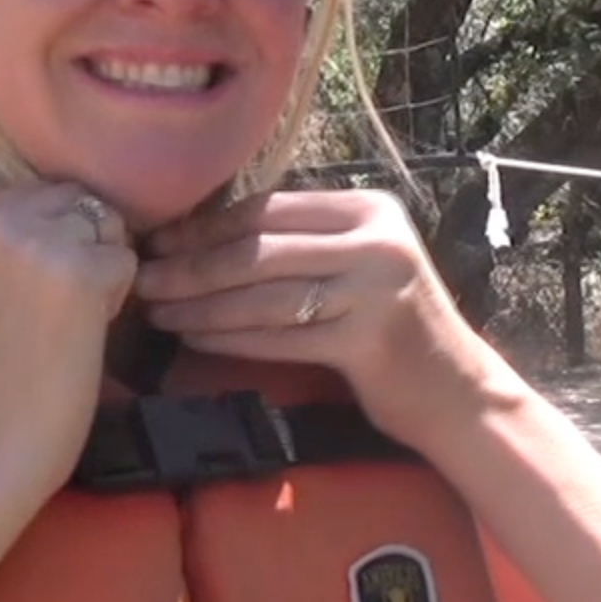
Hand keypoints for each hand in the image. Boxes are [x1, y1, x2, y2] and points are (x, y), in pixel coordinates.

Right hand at [0, 182, 136, 490]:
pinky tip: (78, 340)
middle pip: (81, 203)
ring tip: (63, 326)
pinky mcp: (79, 272)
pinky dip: (116, 303)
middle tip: (52, 315)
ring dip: (102, 273)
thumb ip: (12, 242)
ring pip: (107, 228)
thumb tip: (79, 208)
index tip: (26, 301)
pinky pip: (128, 263)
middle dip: (84, 249)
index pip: (45, 196)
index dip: (56, 246)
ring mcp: (36, 240)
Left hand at [135, 190, 490, 450]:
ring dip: (202, 305)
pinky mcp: (367, 340)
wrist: (456, 392)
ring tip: (159, 312)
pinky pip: (280, 337)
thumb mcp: (359, 266)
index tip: (160, 241)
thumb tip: (205, 238)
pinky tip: (194, 341)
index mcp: (370, 210)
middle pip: (261, 249)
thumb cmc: (394, 328)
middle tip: (144, 278)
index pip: (270, 210)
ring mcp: (375, 290)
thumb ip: (305, 244)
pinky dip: (230, 339)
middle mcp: (376, 241)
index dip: (207, 226)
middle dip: (193, 265)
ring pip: (264, 295)